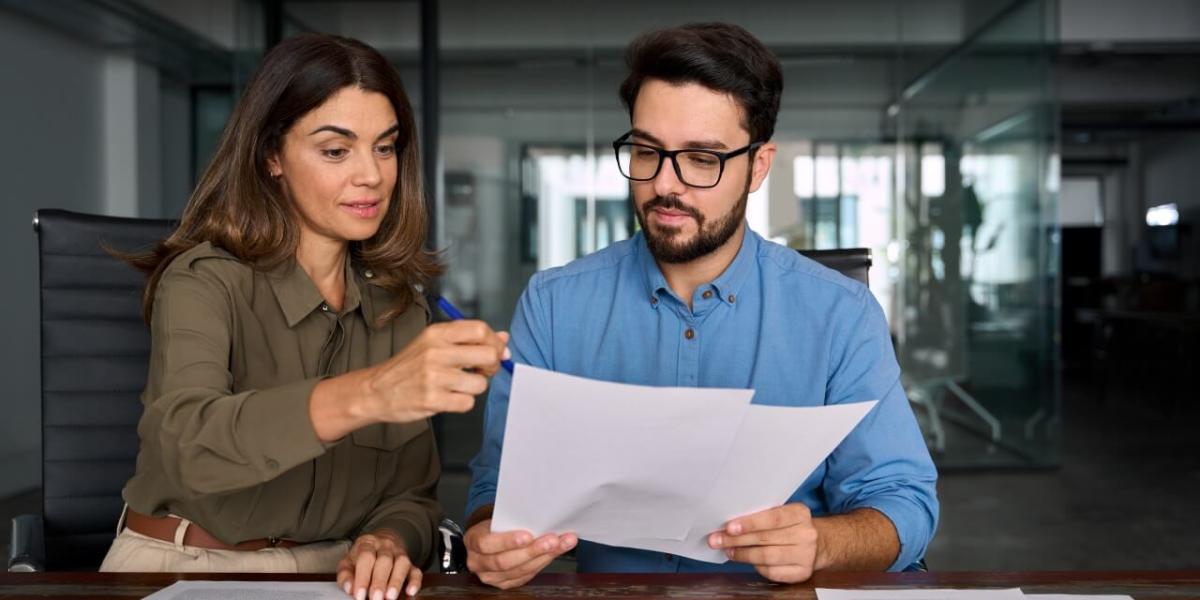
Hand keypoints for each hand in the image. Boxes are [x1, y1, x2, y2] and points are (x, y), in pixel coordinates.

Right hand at [311, 320, 508, 441]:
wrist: (375, 390)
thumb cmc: (408, 366)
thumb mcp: (433, 343)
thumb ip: (467, 339)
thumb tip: (503, 338)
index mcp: (437, 334)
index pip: (480, 330)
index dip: (495, 342)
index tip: (497, 352)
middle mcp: (436, 352)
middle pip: (488, 355)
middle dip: (492, 366)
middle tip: (482, 371)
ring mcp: (434, 377)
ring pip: (480, 384)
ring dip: (475, 388)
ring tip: (459, 386)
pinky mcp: (432, 399)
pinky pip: (467, 403)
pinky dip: (462, 403)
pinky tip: (449, 397)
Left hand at [337, 529, 420, 599]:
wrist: (381, 542)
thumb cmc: (362, 558)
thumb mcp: (349, 562)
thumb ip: (346, 575)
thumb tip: (349, 588)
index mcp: (367, 544)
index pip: (366, 557)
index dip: (363, 577)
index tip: (359, 594)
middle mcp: (385, 547)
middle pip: (385, 560)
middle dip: (380, 581)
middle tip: (375, 598)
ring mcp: (400, 554)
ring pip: (402, 563)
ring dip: (396, 581)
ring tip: (390, 597)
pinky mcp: (411, 565)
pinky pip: (416, 571)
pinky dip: (415, 582)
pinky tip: (411, 592)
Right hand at [464, 519, 575, 588]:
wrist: (488, 537)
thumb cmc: (494, 526)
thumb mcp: (495, 518)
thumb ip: (511, 520)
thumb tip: (540, 515)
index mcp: (473, 541)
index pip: (486, 544)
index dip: (507, 541)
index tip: (528, 535)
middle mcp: (478, 562)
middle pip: (505, 561)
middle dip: (532, 551)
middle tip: (553, 540)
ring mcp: (491, 576)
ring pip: (519, 571)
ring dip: (544, 557)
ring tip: (561, 544)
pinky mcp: (504, 583)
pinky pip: (526, 576)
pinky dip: (543, 563)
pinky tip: (555, 553)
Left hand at [707, 503, 818, 582]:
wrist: (818, 543)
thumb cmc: (790, 525)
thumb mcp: (782, 513)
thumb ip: (762, 515)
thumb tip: (729, 524)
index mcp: (800, 513)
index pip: (773, 518)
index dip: (750, 523)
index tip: (729, 527)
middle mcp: (806, 534)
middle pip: (766, 539)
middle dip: (737, 540)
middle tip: (717, 540)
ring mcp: (806, 555)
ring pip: (767, 557)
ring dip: (743, 555)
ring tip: (728, 551)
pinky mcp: (802, 573)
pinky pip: (772, 572)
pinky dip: (756, 567)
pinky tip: (745, 561)